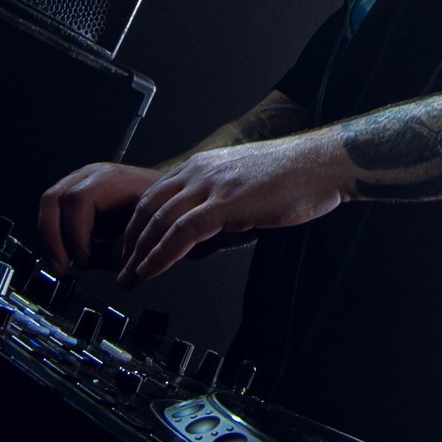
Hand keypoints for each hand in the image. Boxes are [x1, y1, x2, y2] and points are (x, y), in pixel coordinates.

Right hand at [37, 158, 155, 271]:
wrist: (165, 197)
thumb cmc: (158, 215)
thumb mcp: (143, 238)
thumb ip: (118, 252)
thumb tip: (92, 267)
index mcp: (113, 180)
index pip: (77, 201)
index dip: (76, 235)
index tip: (84, 260)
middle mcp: (92, 175)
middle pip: (53, 199)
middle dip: (52, 238)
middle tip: (61, 268)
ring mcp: (80, 180)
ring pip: (48, 205)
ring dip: (50, 239)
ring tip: (62, 264)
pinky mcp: (73, 192)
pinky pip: (53, 212)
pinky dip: (55, 235)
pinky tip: (66, 255)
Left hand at [112, 133, 352, 285]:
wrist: (321, 164)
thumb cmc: (294, 178)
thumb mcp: (244, 191)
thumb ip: (218, 213)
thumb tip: (200, 243)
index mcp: (203, 166)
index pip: (155, 195)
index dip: (137, 225)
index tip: (129, 249)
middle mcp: (201, 171)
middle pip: (148, 208)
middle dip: (129, 242)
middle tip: (120, 268)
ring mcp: (211, 186)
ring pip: (158, 221)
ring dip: (138, 253)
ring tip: (129, 277)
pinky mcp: (225, 203)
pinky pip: (181, 233)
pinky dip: (160, 255)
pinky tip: (149, 271)